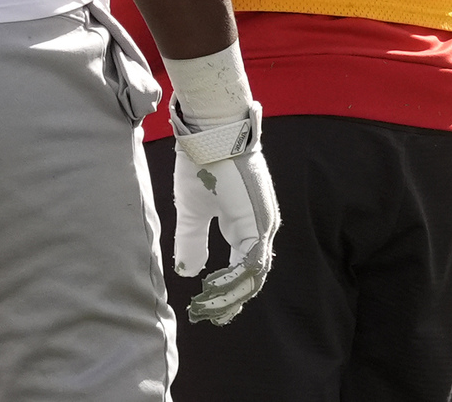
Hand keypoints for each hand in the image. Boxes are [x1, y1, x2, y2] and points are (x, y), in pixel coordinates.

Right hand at [170, 99, 279, 324]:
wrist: (211, 133)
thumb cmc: (202, 163)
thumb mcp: (192, 209)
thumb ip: (192, 240)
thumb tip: (188, 271)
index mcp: (247, 221)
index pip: (245, 265)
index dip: (229, 288)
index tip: (212, 306)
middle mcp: (262, 226)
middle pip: (252, 276)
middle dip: (231, 299)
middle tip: (213, 318)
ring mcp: (263, 225)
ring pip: (253, 275)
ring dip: (230, 296)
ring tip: (209, 310)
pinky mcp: (258, 224)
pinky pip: (249, 265)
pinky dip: (232, 283)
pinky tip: (211, 292)